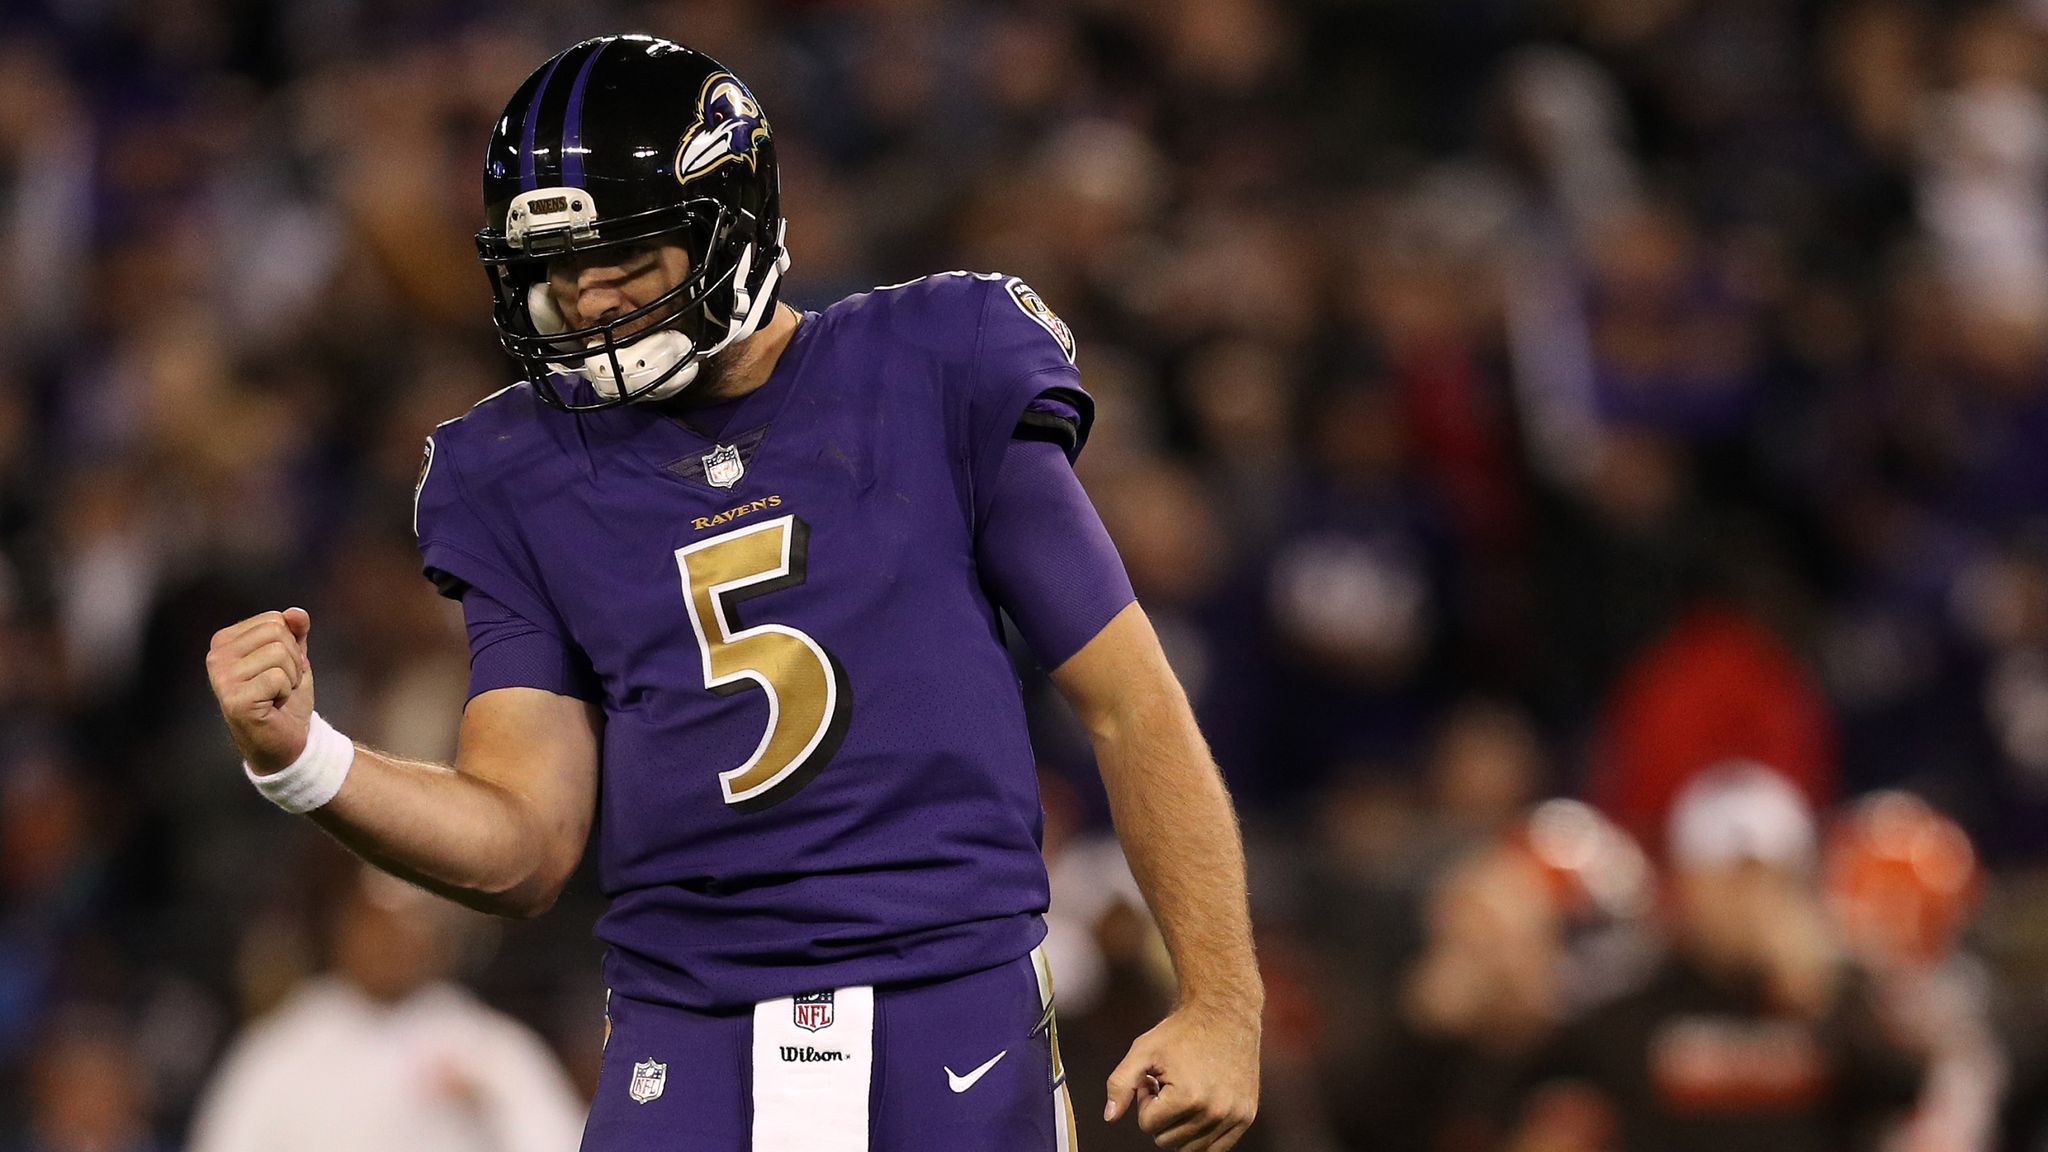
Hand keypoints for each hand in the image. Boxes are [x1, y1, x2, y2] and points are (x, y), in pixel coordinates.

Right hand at [207, 608, 315, 774]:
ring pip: (280, 653)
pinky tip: (272, 707)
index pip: (275, 619)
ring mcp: (221, 678)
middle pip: (277, 632)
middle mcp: (216, 656)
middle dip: (293, 660)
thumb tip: (296, 612)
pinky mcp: (234, 699)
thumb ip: (295, 632)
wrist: (288, 742)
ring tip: (276, 696)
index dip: (291, 645)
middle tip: (281, 684)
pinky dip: (286, 692)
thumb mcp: (295, 659)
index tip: (279, 670)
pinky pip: (279, 677)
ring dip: (290, 677)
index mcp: (225, 641)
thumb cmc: (286, 698)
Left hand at [1105, 1002, 1259, 1150]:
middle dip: (1162, 1115)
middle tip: (1169, 1085)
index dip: (1146, 1100)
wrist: (1224, 1013)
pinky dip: (1202, 1134)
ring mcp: (1234, 1116)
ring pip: (1190, 1149)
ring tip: (1184, 1093)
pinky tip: (1200, 1104)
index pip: (1147, 1126)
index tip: (1155, 1078)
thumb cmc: (1180, 1031)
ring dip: (1181, 1125)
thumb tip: (1109, 1118)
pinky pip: (1216, 1149)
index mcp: (1187, 1098)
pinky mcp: (1247, 1116)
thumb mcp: (1143, 1050)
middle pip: (1167, 1141)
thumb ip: (1120, 1084)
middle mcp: (1214, 1112)